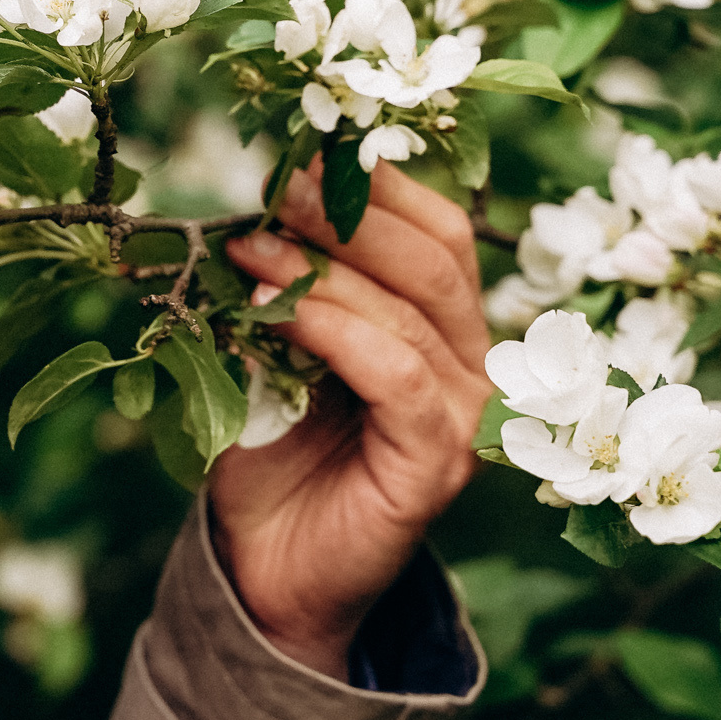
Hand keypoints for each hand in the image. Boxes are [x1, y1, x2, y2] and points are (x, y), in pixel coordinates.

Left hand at [211, 163, 492, 680]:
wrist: (264, 565)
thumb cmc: (273, 449)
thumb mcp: (277, 346)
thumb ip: (286, 285)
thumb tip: (257, 206)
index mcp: (444, 325)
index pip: (439, 231)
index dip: (377, 185)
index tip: (303, 153)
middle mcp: (471, 363)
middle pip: (435, 257)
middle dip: (350, 211)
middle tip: (276, 189)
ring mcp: (463, 415)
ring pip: (411, 311)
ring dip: (321, 269)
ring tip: (249, 249)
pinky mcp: (437, 461)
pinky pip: (397, 373)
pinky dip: (335, 331)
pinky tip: (276, 316)